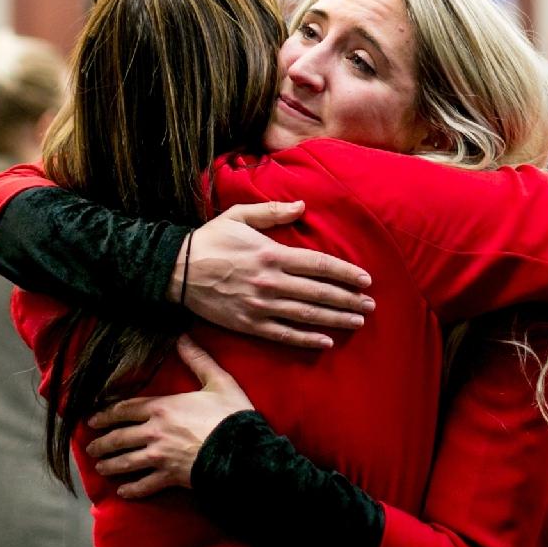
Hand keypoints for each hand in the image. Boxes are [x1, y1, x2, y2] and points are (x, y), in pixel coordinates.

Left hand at [85, 337, 252, 499]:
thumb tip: (183, 337)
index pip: (125, 409)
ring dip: (110, 465)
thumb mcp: (218, 381)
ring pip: (126, 462)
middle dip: (102, 443)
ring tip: (100, 468)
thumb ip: (198, 359)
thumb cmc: (231, 415)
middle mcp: (154, 432)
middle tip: (90, 448)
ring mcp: (160, 456)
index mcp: (162, 407)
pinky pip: (145, 485)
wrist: (243, 451)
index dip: (106, 414)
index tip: (92, 420)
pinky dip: (132, 490)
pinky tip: (123, 492)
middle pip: (119, 437)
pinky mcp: (169, 477)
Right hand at [178, 201, 373, 348]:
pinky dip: (307, 339)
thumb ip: (273, 212)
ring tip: (357, 321)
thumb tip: (302, 205)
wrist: (176, 270)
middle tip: (370, 304)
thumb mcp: (239, 216)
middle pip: (319, 292)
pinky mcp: (249, 324)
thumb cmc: (210, 240)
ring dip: (336, 318)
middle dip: (348, 299)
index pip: (319, 265)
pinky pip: (284, 334)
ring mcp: (261, 306)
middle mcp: (271, 282)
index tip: (365, 279)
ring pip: (307, 315)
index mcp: (272, 254)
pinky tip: (326, 341)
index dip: (345, 273)